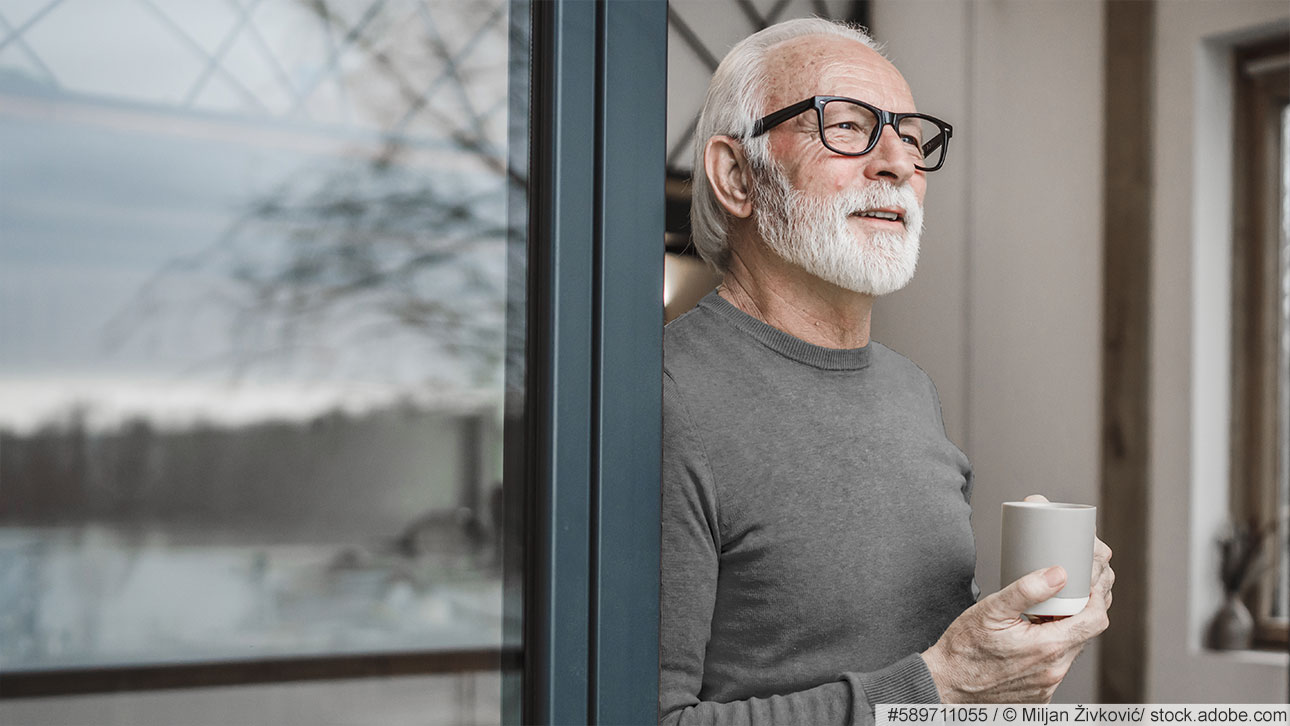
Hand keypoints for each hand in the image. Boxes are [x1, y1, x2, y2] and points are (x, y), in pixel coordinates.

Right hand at [921, 494, 1113, 702]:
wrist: (946, 685)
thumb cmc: (964, 649)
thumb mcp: (991, 610)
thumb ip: (1027, 590)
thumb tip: (1058, 574)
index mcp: (1047, 647)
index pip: (1095, 619)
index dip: (1099, 596)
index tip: (1091, 580)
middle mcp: (1054, 670)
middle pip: (1087, 633)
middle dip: (1085, 608)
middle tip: (1074, 587)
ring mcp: (1048, 685)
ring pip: (1071, 650)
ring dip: (1067, 628)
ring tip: (1049, 611)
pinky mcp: (1040, 694)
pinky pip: (1056, 666)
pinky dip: (1052, 647)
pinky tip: (1034, 635)